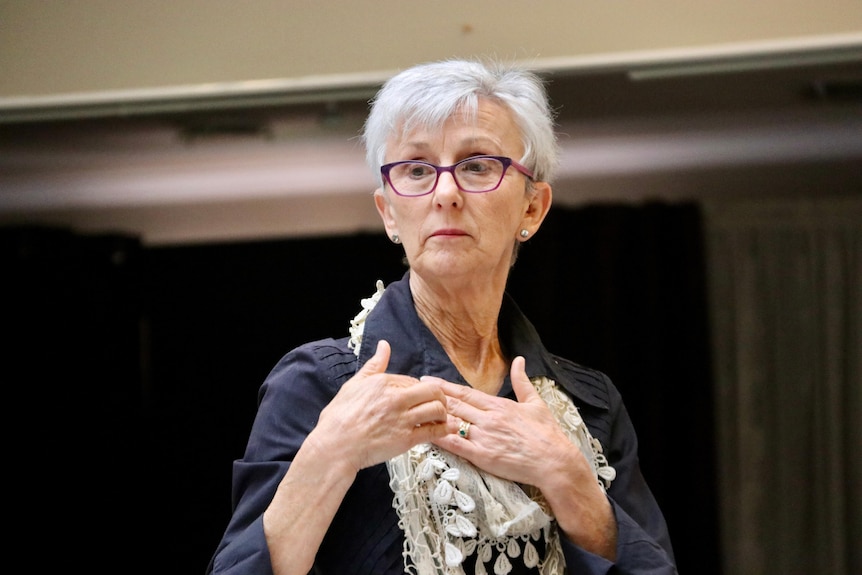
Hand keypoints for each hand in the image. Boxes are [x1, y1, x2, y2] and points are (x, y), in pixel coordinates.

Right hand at [308, 339, 448, 471]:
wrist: (335, 447)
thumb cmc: (339, 418)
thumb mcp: (354, 384)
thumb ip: (374, 365)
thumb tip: (384, 345)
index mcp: (384, 382)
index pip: (412, 380)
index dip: (417, 389)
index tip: (416, 397)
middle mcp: (396, 398)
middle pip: (433, 391)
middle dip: (439, 396)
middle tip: (437, 403)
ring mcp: (403, 418)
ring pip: (437, 409)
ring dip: (443, 412)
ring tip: (440, 417)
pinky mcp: (407, 439)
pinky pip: (434, 431)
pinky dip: (445, 429)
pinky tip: (447, 429)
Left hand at [426, 356, 616, 558]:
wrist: (553, 461)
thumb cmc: (546, 434)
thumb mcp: (535, 403)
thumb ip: (522, 382)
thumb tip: (519, 360)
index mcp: (499, 405)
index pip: (466, 393)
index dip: (444, 387)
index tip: (427, 380)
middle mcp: (488, 418)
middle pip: (454, 406)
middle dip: (432, 398)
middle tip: (412, 391)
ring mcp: (484, 437)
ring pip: (453, 423)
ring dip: (432, 417)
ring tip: (413, 411)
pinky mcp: (483, 455)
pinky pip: (457, 445)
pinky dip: (441, 439)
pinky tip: (426, 434)